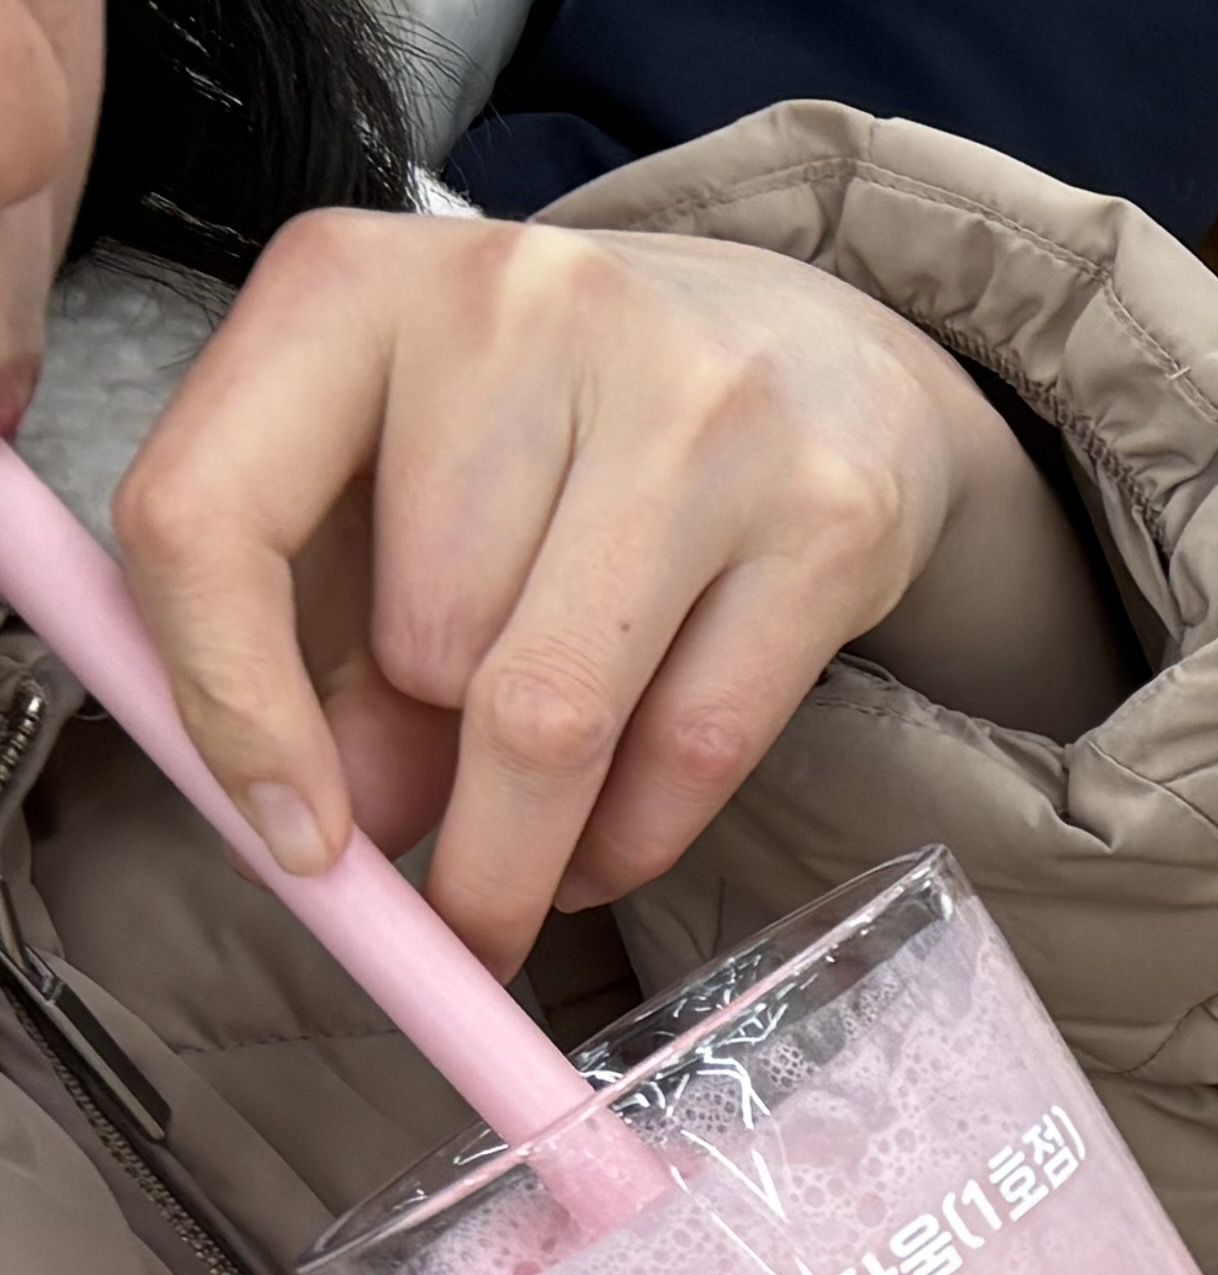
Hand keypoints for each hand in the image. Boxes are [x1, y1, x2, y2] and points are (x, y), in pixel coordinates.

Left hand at [117, 212, 1126, 972]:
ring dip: (526, 838)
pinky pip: (695, 746)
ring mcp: (693, 405)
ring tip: (525, 865)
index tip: (290, 846)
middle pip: (422, 638)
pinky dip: (631, 843)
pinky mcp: (823, 513)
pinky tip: (602, 852)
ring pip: (554, 714)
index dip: (228, 708)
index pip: (210, 515)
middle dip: (430, 774)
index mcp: (351, 284)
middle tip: (449, 818)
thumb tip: (318, 839)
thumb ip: (326, 627)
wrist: (815, 348)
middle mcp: (519, 310)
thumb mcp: (402, 476)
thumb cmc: (566, 425)